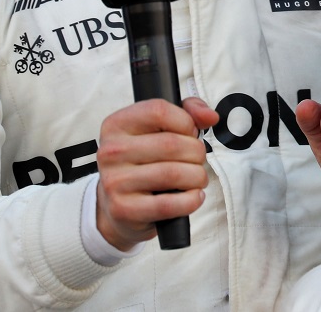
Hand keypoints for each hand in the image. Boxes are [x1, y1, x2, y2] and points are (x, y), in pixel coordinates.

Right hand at [95, 96, 218, 250]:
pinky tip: (193, 196)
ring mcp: (115, 182)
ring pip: (173, 173)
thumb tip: (210, 116)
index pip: (159, 111)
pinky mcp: (123, 209)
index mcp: (117, 125)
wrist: (119, 206)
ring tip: (197, 178)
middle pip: (171, 144)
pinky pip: (168, 204)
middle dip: (197, 153)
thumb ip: (188, 112)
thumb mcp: (158, 129)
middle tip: (197, 160)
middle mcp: (111, 151)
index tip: (190, 133)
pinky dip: (191, 200)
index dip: (185, 122)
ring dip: (197, 177)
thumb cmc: (143, 163)